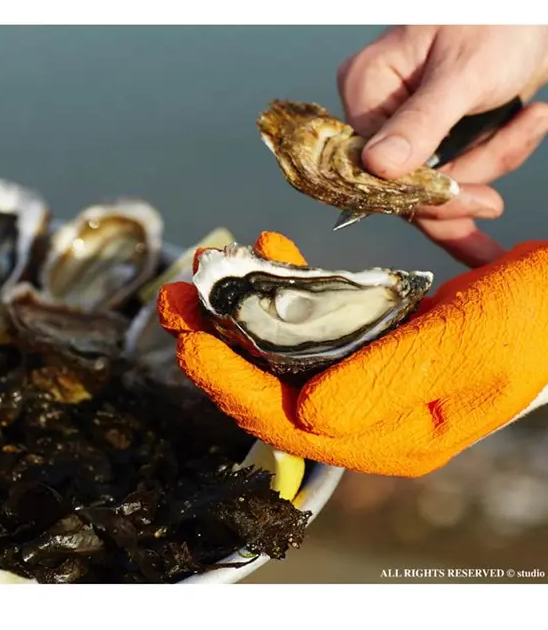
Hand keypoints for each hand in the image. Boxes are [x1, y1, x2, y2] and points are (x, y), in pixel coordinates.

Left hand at [157, 231, 547, 477]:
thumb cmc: (529, 320)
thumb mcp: (465, 347)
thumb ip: (386, 382)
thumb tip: (306, 417)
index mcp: (391, 436)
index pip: (291, 423)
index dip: (233, 386)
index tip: (190, 343)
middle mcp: (367, 416)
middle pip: (271, 389)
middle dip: (217, 344)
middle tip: (176, 299)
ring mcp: (363, 379)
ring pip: (281, 353)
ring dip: (240, 311)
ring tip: (207, 273)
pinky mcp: (365, 344)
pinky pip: (311, 322)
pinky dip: (288, 288)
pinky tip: (273, 253)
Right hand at [337, 25, 547, 267]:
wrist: (532, 6)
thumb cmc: (496, 19)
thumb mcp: (462, 72)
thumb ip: (420, 122)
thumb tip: (377, 168)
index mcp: (366, 89)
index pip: (377, 166)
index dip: (424, 192)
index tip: (478, 201)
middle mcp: (376, 112)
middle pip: (406, 181)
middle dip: (468, 178)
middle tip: (501, 193)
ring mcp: (402, 127)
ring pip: (435, 181)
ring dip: (491, 161)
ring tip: (534, 117)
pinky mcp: (430, 136)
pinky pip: (452, 173)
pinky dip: (492, 161)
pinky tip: (525, 126)